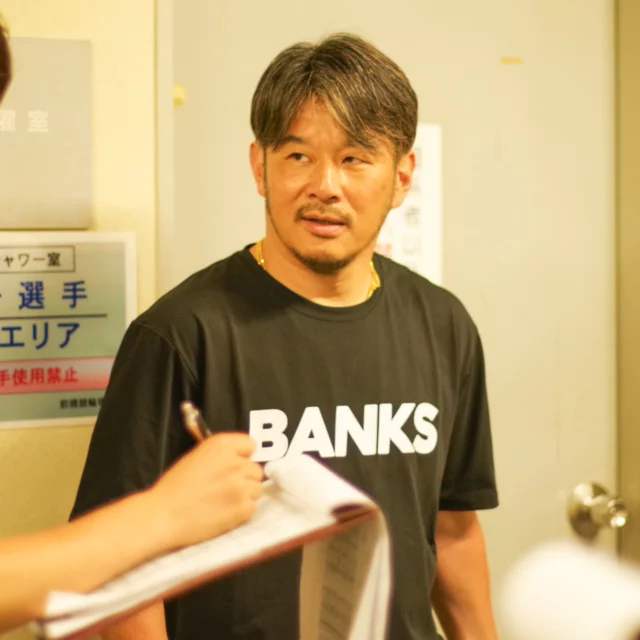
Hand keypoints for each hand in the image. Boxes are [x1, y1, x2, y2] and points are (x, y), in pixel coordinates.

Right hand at [147, 433, 263, 548]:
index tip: (237, 463)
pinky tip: (224, 513)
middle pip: (255, 469)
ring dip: (244, 495)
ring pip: (256, 489)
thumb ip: (221, 455)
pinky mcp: (243, 508)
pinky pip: (252, 508)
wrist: (164, 515)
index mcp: (221, 445)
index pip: (250, 444)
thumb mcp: (196, 457)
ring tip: (223, 501)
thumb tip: (239, 458)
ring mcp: (241, 486)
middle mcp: (235, 462)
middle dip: (244, 478)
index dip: (243, 456)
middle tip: (225, 487)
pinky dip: (241, 512)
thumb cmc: (174, 487)